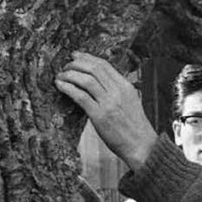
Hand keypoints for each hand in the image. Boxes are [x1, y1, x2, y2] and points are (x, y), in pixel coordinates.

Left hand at [54, 52, 158, 170]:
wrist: (141, 146)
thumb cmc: (134, 127)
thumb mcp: (130, 102)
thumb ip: (117, 91)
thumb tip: (100, 82)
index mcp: (125, 86)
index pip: (104, 65)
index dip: (87, 58)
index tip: (76, 56)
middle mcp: (118, 92)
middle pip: (94, 69)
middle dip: (76, 64)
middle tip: (66, 65)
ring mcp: (108, 103)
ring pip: (86, 80)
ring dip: (70, 74)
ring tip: (60, 75)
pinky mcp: (99, 116)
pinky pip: (80, 96)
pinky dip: (68, 88)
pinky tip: (60, 86)